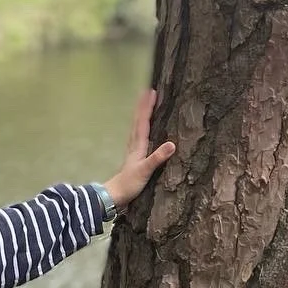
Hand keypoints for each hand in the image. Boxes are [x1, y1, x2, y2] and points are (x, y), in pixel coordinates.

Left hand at [103, 89, 175, 208]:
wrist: (115, 195)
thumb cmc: (129, 184)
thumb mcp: (145, 171)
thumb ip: (157, 158)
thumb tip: (172, 144)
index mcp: (138, 145)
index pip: (143, 121)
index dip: (147, 107)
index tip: (151, 92)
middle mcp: (134, 144)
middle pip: (138, 120)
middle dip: (143, 106)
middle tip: (148, 91)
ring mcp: (133, 150)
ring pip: (137, 127)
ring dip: (141, 114)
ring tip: (145, 104)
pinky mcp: (134, 157)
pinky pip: (139, 136)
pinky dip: (141, 127)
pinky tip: (144, 128)